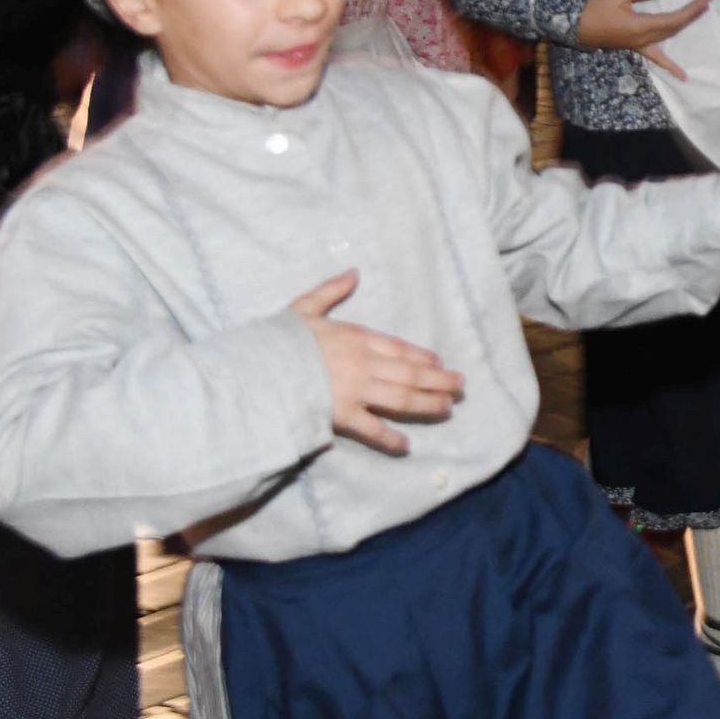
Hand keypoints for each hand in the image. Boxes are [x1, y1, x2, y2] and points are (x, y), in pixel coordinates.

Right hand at [289, 270, 462, 453]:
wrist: (259, 368)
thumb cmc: (277, 339)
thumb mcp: (304, 308)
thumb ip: (330, 291)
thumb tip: (354, 272)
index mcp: (355, 337)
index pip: (398, 347)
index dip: (421, 356)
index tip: (439, 362)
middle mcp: (363, 363)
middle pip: (409, 372)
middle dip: (437, 380)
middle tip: (460, 386)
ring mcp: (356, 390)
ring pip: (401, 398)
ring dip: (427, 403)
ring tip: (447, 408)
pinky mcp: (343, 415)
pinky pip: (373, 429)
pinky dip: (390, 439)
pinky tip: (406, 446)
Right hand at [576, 0, 710, 80]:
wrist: (574, 25)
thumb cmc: (595, 7)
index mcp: (641, 26)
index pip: (674, 18)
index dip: (692, 9)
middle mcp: (644, 39)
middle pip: (675, 28)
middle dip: (692, 16)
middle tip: (707, 3)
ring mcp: (640, 45)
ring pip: (668, 38)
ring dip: (684, 28)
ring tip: (699, 16)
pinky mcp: (635, 47)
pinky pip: (656, 57)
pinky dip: (670, 66)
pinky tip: (683, 76)